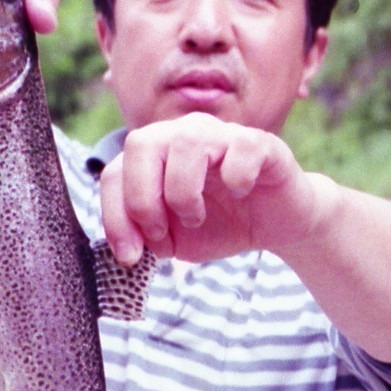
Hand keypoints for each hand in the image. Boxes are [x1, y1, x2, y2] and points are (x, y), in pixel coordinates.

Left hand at [98, 114, 329, 265]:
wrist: (275, 226)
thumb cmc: (220, 224)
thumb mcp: (175, 239)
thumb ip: (147, 234)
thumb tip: (130, 242)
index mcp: (156, 154)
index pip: (115, 172)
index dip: (115, 216)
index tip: (131, 256)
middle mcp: (184, 134)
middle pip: (140, 142)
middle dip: (142, 197)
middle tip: (161, 232)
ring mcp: (222, 134)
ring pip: (187, 141)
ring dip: (183, 191)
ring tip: (196, 218)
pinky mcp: (261, 143)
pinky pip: (242, 147)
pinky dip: (236, 178)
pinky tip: (241, 194)